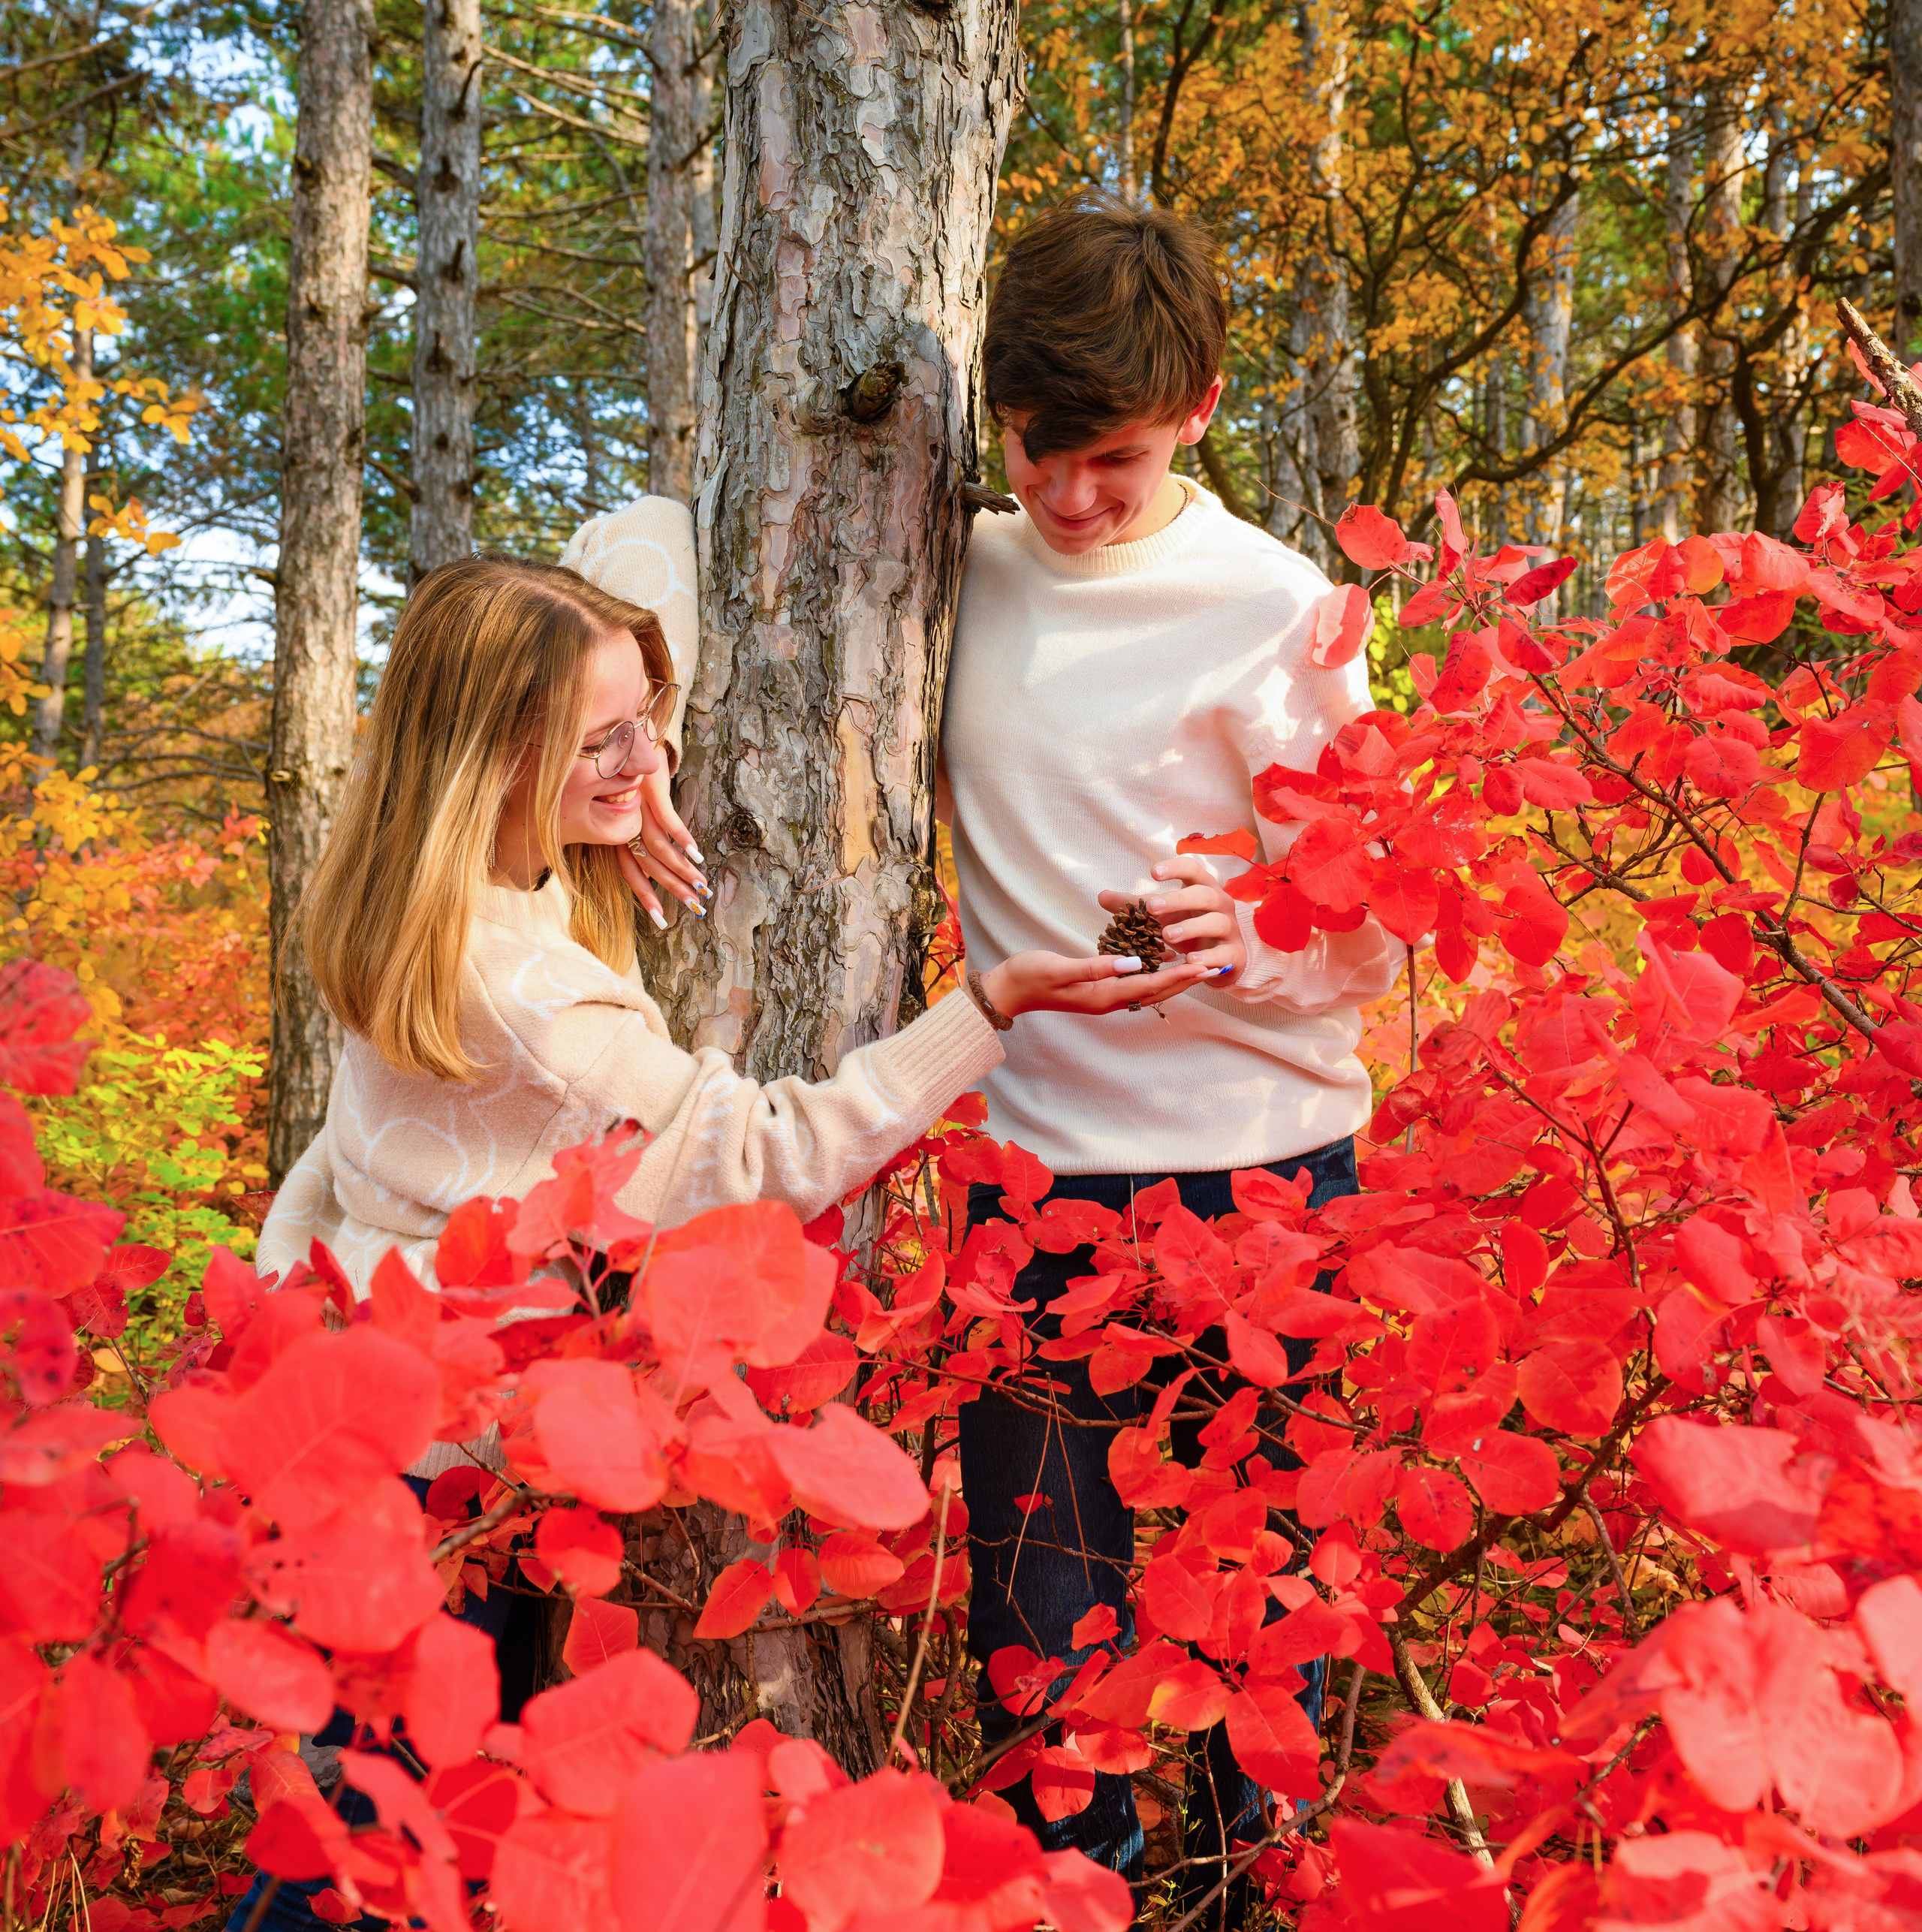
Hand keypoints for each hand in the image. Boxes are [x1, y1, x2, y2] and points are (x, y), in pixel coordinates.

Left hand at [616, 764, 708, 928]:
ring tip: (702, 885)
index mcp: (618, 834)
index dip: (646, 897)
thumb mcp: (627, 809)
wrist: (624, 739)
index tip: (662, 921)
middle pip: (649, 867)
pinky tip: (696, 855)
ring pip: (660, 849)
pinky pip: (668, 822)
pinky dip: (683, 840)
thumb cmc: (629, 778)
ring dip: (683, 870)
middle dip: (673, 889)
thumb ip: (637, 834)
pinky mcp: (651, 793)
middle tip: (694, 908)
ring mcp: (637, 811)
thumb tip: (655, 862)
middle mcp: (625, 826)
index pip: (630, 873)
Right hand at [980, 950, 1217, 1018]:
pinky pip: (1134, 983)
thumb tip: (1131, 964)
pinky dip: (1154, 973)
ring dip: (1175, 978)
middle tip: (1215, 967)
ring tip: (1200, 966)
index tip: (1203, 965)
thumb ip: (1094, 966)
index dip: (1178, 975)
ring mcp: (1103, 996)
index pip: (1149, 985)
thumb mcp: (1059, 967)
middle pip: (1156, 990)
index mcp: (1102, 995)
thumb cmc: (1029, 975)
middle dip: (1186, 979)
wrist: (1007, 990)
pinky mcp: (1097, 989)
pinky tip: (1163, 961)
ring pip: (1148, 988)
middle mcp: (1108, 999)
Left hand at [1098, 854, 1247, 985]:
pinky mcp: (1234, 953)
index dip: (1175, 868)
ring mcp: (1229, 928)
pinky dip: (1208, 957)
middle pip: (1204, 893)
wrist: (1219, 958)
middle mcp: (1220, 904)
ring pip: (1216, 922)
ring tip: (1166, 935)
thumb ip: (1136, 907)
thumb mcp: (1163, 916)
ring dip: (1191, 927)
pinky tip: (1190, 960)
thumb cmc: (1189, 927)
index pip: (1192, 869)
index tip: (1153, 873)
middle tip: (1152, 908)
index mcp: (1201, 888)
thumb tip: (1103, 896)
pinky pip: (1224, 953)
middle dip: (1179, 899)